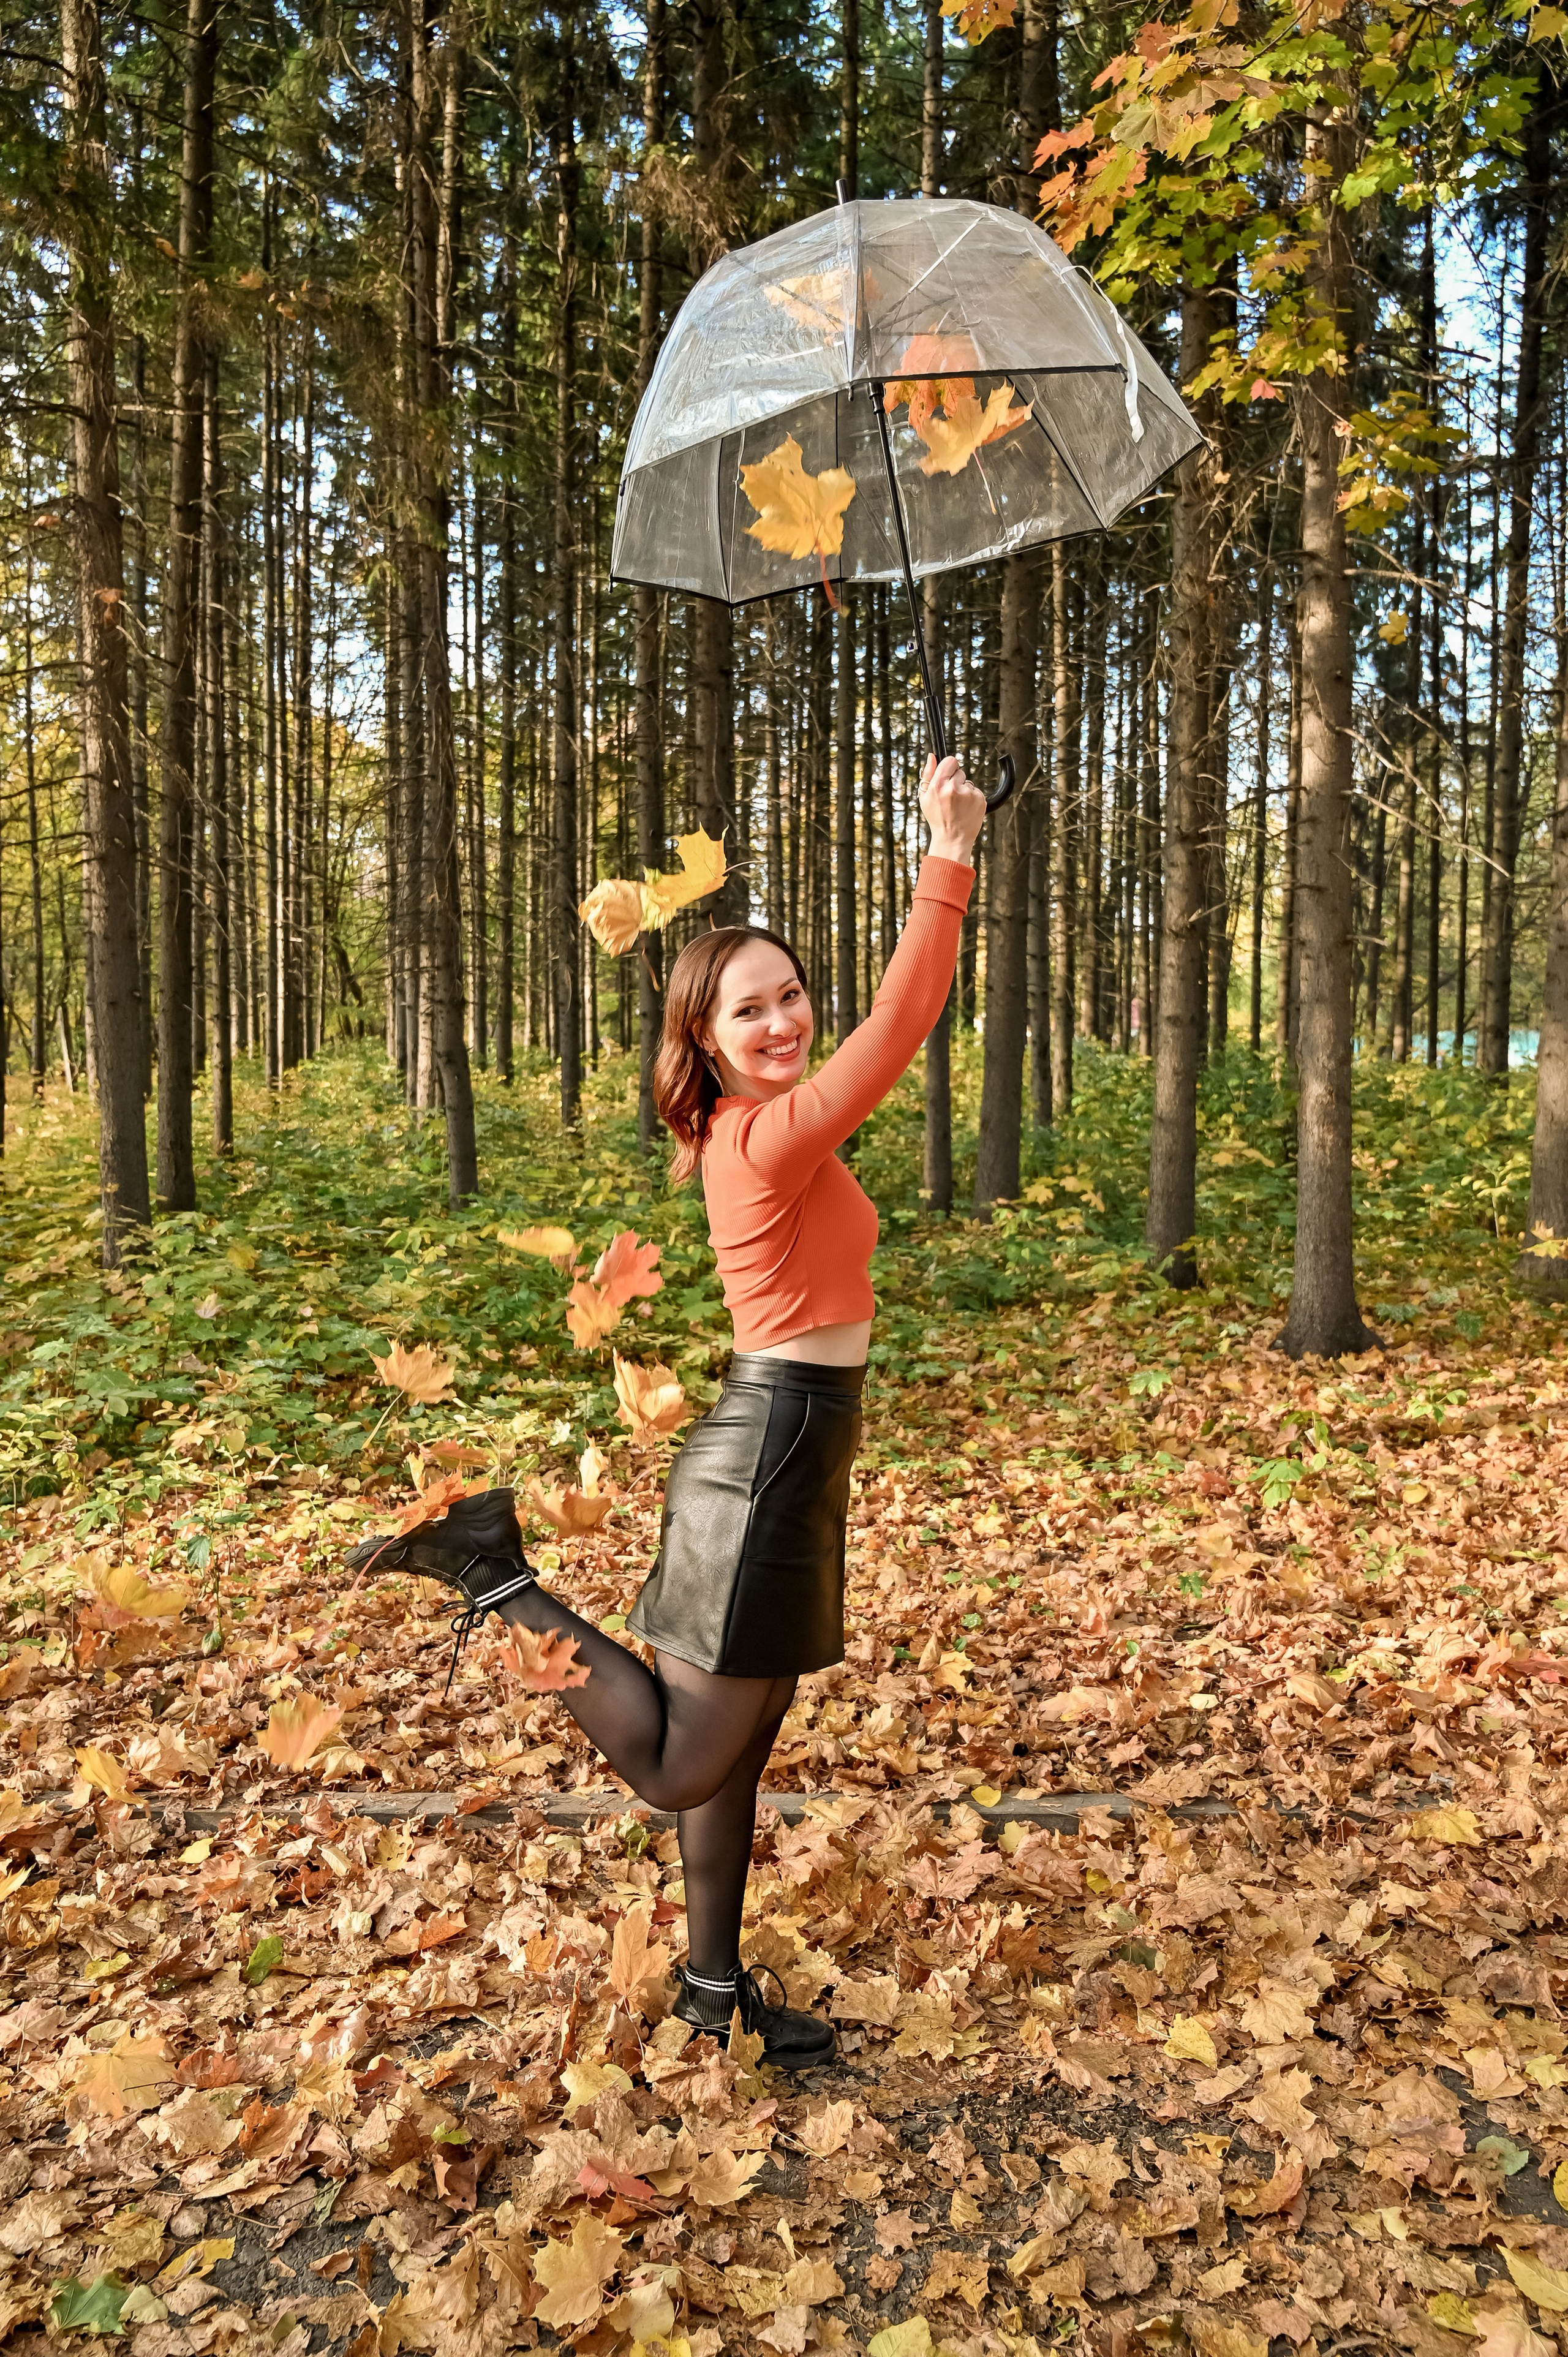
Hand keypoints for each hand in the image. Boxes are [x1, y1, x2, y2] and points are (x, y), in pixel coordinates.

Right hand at [919, 752, 987, 866]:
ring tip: (958, 806)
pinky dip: (972, 799)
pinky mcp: (980, 799)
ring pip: (968, 783)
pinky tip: (966, 809)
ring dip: (964, 791)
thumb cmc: (937, 818)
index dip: (949, 768)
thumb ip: (928, 774)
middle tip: (951, 798)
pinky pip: (976, 791)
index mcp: (938, 786)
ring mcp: (968, 794)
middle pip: (960, 772)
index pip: (950, 761)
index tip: (948, 776)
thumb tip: (932, 756)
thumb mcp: (925, 798)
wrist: (952, 839)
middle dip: (955, 781)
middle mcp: (954, 788)